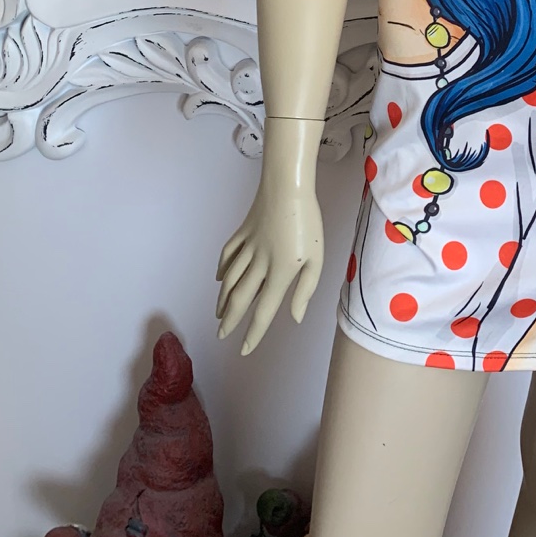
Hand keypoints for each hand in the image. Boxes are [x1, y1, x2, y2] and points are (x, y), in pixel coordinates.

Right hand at [216, 118, 324, 354]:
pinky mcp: (242, 232)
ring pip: (230, 279)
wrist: (288, 187)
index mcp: (280, 274)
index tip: (243, 350)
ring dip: (223, 299)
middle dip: (230, 320)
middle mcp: (259, 265)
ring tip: (219, 313)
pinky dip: (221, 268)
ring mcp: (247, 248)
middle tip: (220, 336)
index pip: (264, 311)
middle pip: (240, 298)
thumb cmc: (309, 222)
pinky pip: (227, 255)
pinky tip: (219, 278)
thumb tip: (294, 317)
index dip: (253, 333)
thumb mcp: (316, 258)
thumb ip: (305, 289)